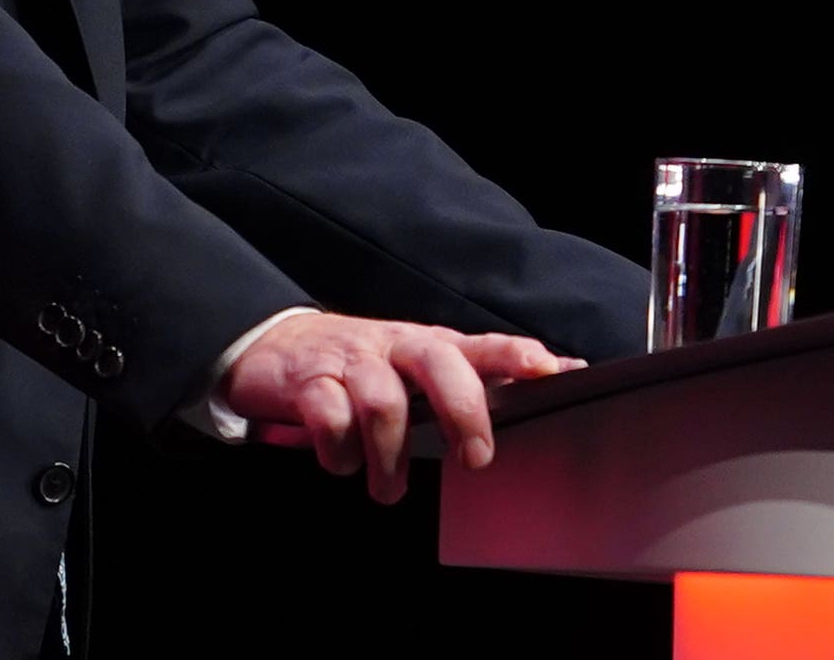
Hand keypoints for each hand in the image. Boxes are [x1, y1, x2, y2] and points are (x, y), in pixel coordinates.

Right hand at [218, 312, 583, 503]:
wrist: (276, 347)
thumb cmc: (362, 364)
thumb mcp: (417, 367)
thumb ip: (474, 374)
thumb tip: (557, 372)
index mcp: (428, 345)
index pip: (479, 344)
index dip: (515, 354)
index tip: (550, 371)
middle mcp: (395, 347)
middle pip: (439, 364)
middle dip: (463, 411)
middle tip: (475, 458)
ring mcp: (352, 362)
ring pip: (384, 403)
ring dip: (390, 457)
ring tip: (389, 489)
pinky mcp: (309, 382)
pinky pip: (331, 418)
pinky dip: (340, 453)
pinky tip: (343, 463)